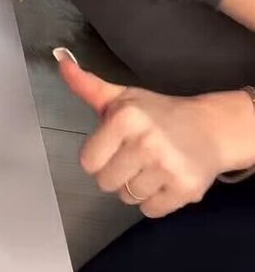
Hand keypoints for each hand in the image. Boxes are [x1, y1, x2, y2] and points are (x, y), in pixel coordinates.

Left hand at [53, 48, 234, 217]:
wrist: (211, 129)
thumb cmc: (159, 114)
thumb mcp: (123, 98)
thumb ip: (87, 85)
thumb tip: (61, 61)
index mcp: (126, 118)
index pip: (88, 162)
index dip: (101, 156)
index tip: (118, 145)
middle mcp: (146, 142)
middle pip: (105, 183)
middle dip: (118, 172)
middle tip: (138, 156)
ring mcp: (167, 167)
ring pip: (127, 198)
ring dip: (137, 187)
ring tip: (154, 166)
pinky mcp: (185, 189)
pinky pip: (150, 210)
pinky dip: (156, 200)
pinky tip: (167, 179)